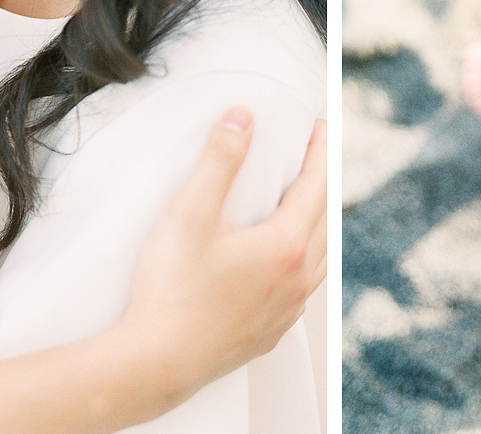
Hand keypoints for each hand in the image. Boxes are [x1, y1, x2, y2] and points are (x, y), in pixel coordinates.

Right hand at [120, 111, 326, 398]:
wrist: (156, 362)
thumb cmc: (171, 292)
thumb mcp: (191, 213)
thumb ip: (219, 161)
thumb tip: (241, 118)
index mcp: (286, 246)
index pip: (316, 186)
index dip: (319, 152)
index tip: (318, 127)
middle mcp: (296, 280)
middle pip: (324, 221)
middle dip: (320, 184)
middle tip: (311, 158)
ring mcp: (286, 310)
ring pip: (317, 258)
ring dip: (314, 226)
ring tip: (300, 206)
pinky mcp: (270, 332)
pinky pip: (300, 289)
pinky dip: (301, 262)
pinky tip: (281, 262)